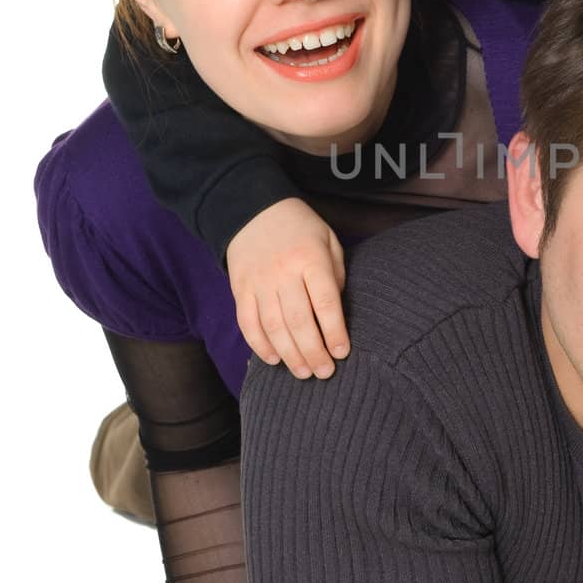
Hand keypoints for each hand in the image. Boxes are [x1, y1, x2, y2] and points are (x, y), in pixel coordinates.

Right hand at [227, 198, 348, 378]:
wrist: (253, 210)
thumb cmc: (300, 228)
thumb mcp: (328, 240)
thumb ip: (335, 274)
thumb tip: (336, 313)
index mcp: (311, 259)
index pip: (325, 302)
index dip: (334, 332)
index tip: (342, 352)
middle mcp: (283, 273)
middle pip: (299, 321)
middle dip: (313, 352)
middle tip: (325, 372)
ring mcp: (259, 282)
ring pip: (273, 327)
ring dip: (290, 355)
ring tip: (304, 373)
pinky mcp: (240, 290)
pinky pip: (248, 323)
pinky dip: (260, 345)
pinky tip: (274, 360)